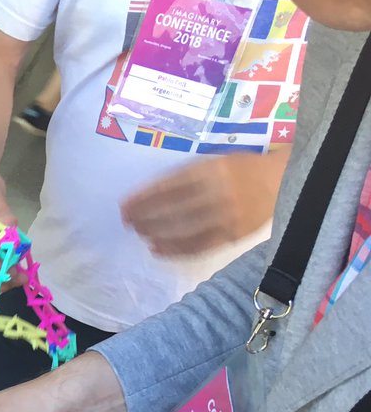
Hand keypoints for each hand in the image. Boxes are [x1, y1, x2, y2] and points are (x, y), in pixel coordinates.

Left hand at [120, 149, 288, 257]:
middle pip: (173, 208)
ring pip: (183, 228)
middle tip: (127, 221)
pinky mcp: (233, 235)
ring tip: (139, 233)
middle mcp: (219, 192)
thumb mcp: (218, 162)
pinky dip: (175, 249)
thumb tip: (151, 194)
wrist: (286, 180)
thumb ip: (189, 176)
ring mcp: (227, 216)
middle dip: (145, 216)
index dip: (144, 197)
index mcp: (213, 169)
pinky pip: (199, 246)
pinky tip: (157, 250)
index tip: (125, 204)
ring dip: (156, 232)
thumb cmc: (245, 169)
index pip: (169, 186)